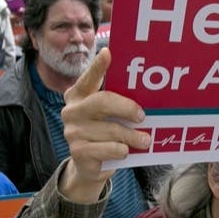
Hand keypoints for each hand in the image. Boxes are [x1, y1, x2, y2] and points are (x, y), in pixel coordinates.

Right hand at [59, 48, 149, 201]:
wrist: (90, 165)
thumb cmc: (105, 133)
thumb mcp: (109, 115)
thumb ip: (118, 104)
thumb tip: (146, 100)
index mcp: (79, 94)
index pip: (89, 77)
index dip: (98, 66)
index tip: (107, 53)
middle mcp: (72, 110)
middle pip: (102, 102)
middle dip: (126, 108)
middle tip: (142, 116)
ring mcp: (72, 131)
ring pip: (110, 129)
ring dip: (132, 136)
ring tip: (146, 140)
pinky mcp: (77, 151)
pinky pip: (107, 148)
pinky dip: (120, 150)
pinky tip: (125, 151)